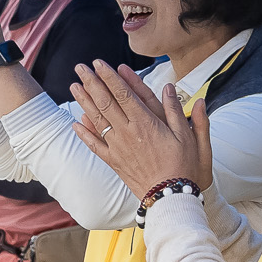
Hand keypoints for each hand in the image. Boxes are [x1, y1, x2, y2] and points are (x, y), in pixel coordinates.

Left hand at [68, 62, 210, 200]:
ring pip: (97, 120)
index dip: (110, 77)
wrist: (171, 198)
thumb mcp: (188, 136)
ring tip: (74, 86)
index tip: (100, 63)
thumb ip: (178, 111)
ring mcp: (118, 147)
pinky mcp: (115, 162)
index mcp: (146, 123)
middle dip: (92, 82)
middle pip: (106, 102)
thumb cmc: (184, 167)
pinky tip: (75, 123)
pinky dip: (84, 134)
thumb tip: (171, 87)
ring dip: (84, 101)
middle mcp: (128, 132)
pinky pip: (95, 145)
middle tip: (80, 67)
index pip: (124, 94)